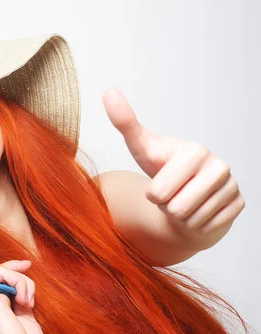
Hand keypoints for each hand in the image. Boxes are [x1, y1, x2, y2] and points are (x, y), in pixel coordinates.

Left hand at [103, 87, 244, 236]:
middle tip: (172, 193)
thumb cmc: (161, 168)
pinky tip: (198, 209)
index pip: (158, 193)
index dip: (153, 194)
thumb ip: (124, 123)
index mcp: (194, 151)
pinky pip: (207, 228)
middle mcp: (220, 166)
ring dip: (181, 216)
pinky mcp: (239, 204)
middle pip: (176, 209)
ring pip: (191, 221)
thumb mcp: (141, 147)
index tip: (160, 180)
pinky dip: (197, 224)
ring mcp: (233, 186)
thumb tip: (108, 91)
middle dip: (167, 206)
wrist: (185, 190)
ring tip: (183, 199)